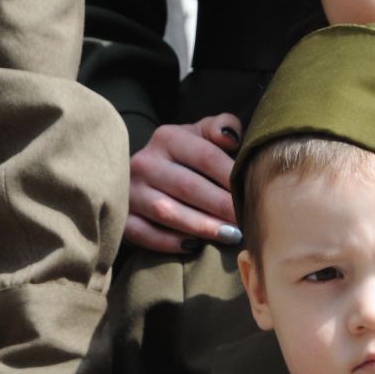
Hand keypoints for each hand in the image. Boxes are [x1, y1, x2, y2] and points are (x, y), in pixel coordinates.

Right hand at [124, 113, 242, 252]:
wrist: (142, 175)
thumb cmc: (183, 156)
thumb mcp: (199, 135)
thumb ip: (220, 127)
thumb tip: (232, 137)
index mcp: (167, 137)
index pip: (205, 156)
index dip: (231, 177)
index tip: (252, 192)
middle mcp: (144, 162)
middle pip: (188, 186)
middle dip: (221, 205)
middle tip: (245, 220)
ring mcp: (129, 191)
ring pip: (167, 212)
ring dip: (201, 225)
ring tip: (229, 235)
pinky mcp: (123, 217)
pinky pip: (145, 234)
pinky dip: (170, 242)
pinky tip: (194, 246)